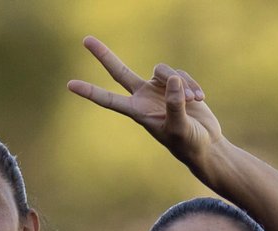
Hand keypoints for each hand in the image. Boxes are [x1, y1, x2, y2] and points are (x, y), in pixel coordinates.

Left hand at [67, 36, 218, 168]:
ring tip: (194, 100)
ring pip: (163, 70)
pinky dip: (191, 84)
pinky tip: (200, 98)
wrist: (206, 143)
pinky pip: (180, 74)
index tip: (71, 85)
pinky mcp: (176, 83)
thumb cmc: (188, 142)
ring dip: (181, 83)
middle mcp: (144, 97)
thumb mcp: (180, 127)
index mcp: (138, 112)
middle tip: (85, 39)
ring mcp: (159, 89)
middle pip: (120, 72)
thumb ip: (175, 104)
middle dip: (104, 55)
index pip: (109, 100)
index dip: (91, 92)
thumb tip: (173, 79)